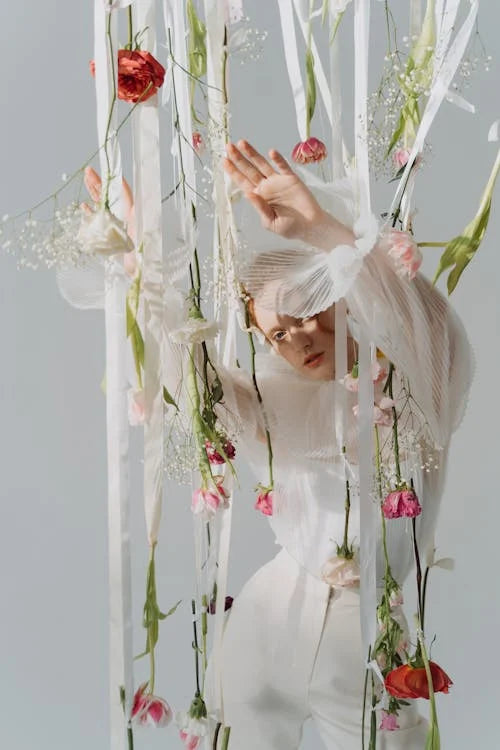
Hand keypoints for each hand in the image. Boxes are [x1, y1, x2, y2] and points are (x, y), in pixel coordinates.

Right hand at [82, 167, 136, 274]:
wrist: (141, 271)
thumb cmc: (144, 251)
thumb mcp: (142, 225)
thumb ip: (137, 208)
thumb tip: (131, 188)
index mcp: (133, 212)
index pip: (122, 192)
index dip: (112, 180)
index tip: (104, 169)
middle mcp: (125, 217)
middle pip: (110, 196)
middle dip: (99, 183)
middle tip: (88, 171)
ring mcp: (117, 226)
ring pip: (103, 206)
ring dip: (94, 194)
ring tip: (86, 181)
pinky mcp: (111, 236)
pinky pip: (98, 221)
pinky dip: (91, 213)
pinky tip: (85, 206)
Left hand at [223, 140, 353, 248]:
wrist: (310, 226)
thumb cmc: (290, 228)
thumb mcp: (271, 222)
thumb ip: (260, 208)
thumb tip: (248, 194)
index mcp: (259, 198)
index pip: (243, 182)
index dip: (234, 172)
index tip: (224, 161)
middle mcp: (266, 187)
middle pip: (249, 170)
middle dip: (239, 158)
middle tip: (228, 147)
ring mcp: (278, 181)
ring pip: (262, 164)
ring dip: (253, 154)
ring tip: (242, 143)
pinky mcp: (291, 179)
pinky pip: (283, 167)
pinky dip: (278, 159)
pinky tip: (271, 153)